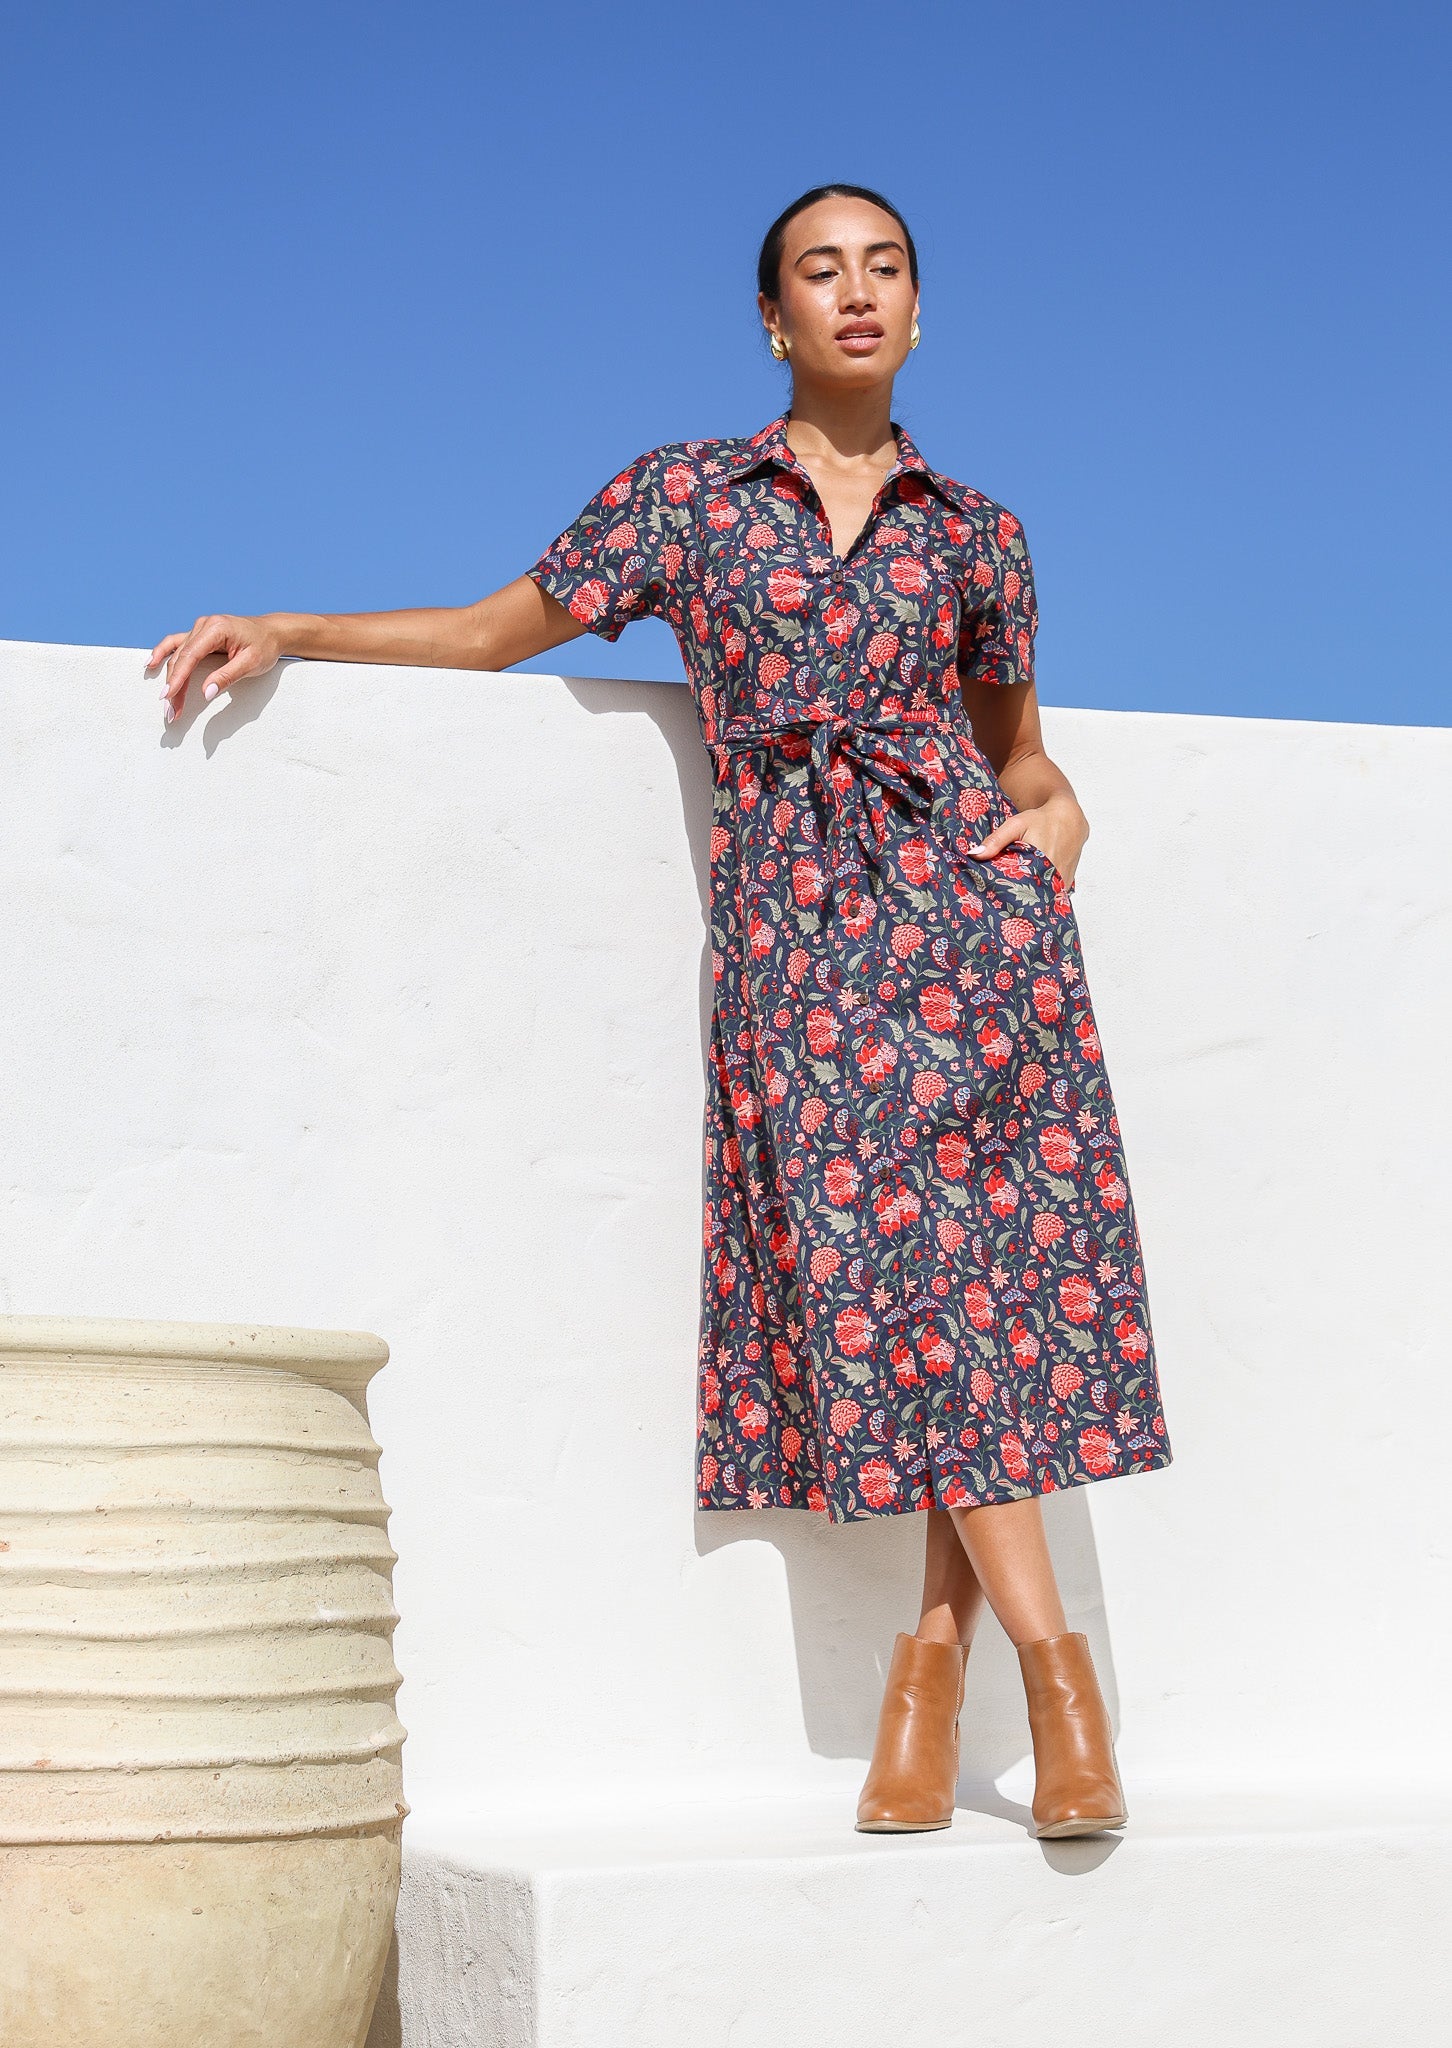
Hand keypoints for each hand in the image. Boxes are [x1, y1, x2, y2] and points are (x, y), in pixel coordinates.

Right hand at [145, 614, 283, 724]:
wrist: (273, 632)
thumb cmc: (265, 646)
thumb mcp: (251, 663)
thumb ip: (227, 677)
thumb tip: (206, 693)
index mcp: (216, 628)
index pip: (190, 655)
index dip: (178, 678)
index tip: (169, 696)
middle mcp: (204, 625)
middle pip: (181, 658)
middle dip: (174, 686)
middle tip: (170, 711)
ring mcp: (200, 628)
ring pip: (178, 655)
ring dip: (170, 678)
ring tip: (165, 701)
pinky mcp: (200, 634)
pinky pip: (177, 643)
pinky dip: (164, 653)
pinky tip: (151, 664)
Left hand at [966, 795, 1087, 889]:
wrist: (1069, 819)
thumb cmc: (1041, 820)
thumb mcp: (1015, 825)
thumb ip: (995, 840)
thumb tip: (975, 854)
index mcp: (1041, 863)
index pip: (1019, 890)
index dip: (1006, 897)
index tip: (994, 900)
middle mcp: (1055, 876)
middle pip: (1031, 898)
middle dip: (1016, 901)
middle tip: (1001, 903)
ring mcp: (1063, 882)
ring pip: (1042, 899)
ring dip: (1029, 900)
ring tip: (1014, 900)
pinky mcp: (1067, 884)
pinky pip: (1051, 896)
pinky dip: (1041, 895)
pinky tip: (1030, 893)